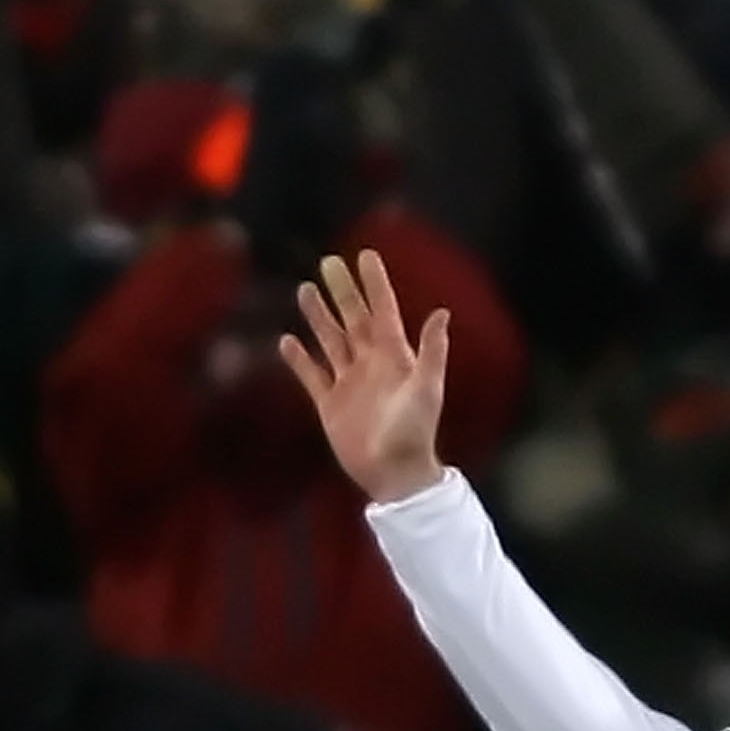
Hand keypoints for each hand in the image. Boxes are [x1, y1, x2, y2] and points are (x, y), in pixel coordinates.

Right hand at [279, 249, 448, 504]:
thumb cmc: (415, 433)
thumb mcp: (427, 389)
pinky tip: (286, 340)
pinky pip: (312, 376)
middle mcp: (370, 365)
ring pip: (330, 341)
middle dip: (342, 292)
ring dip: (318, 316)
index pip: (382, 311)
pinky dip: (299, 359)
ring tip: (305, 290)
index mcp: (394, 357)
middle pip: (352, 319)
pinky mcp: (330, 405)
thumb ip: (432, 351)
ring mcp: (349, 383)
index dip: (374, 284)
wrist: (395, 475)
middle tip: (329, 262)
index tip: (365, 255)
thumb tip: (442, 312)